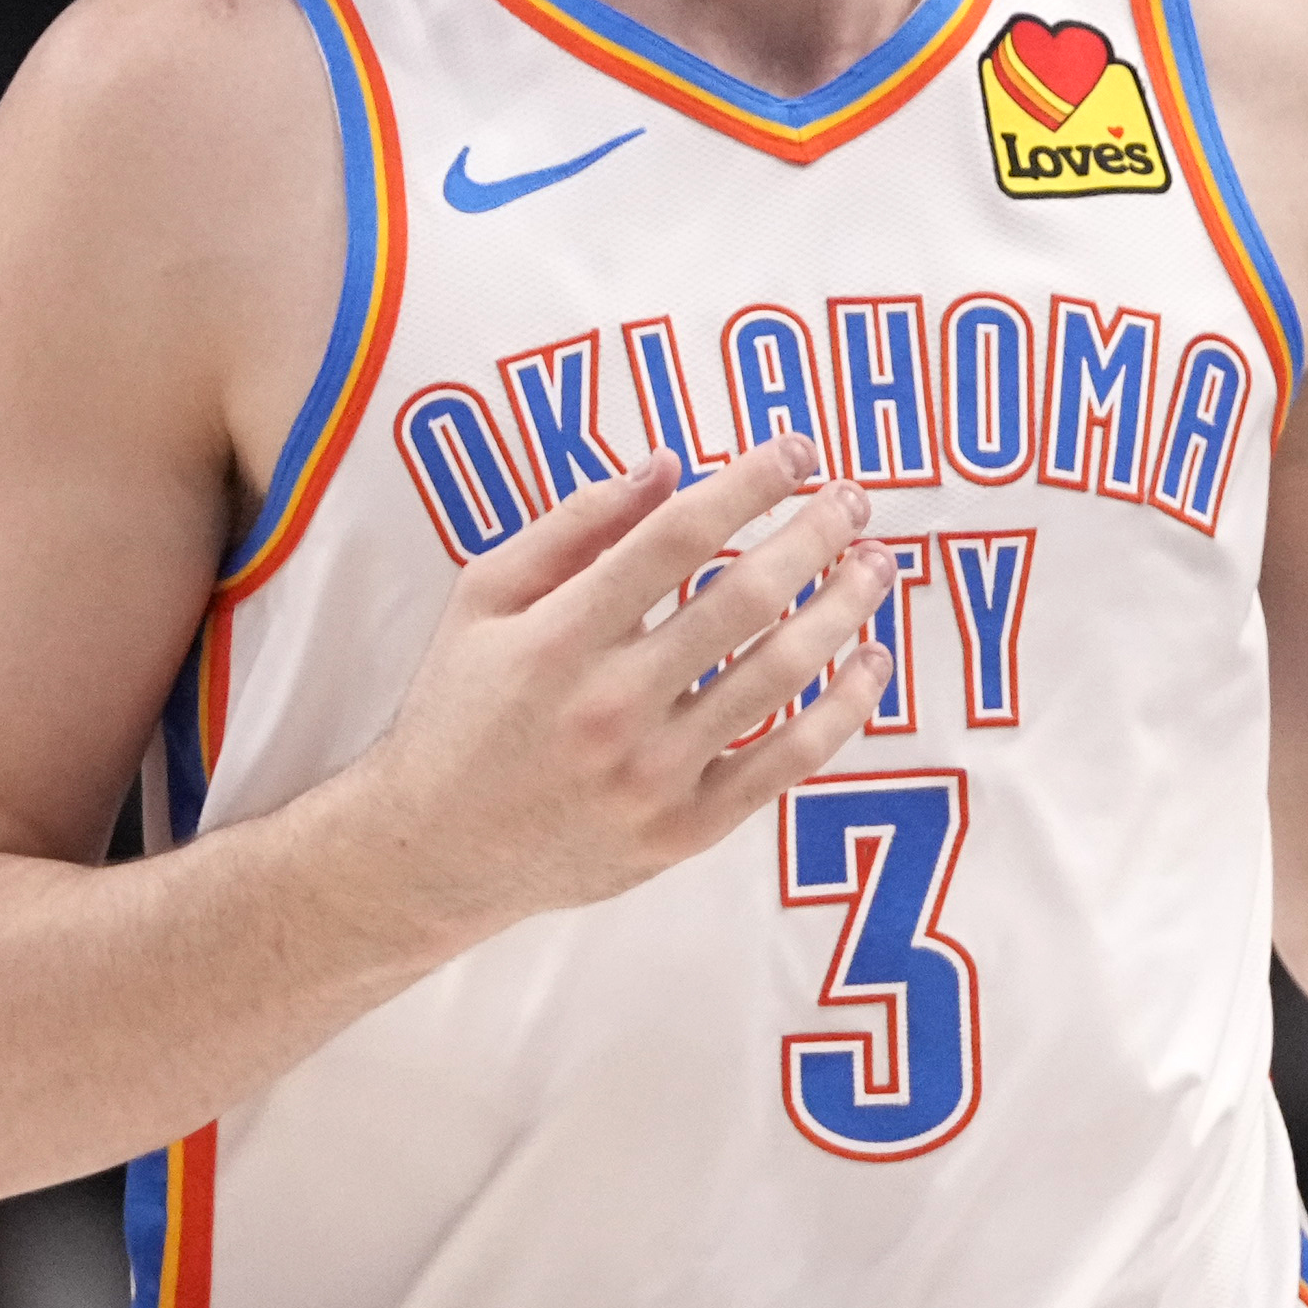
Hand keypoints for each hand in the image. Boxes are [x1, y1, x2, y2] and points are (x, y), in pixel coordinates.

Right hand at [350, 438, 902, 931]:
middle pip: (745, 598)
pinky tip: (870, 662)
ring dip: (844, 610)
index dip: (749, 483)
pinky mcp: (683, 830)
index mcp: (558, 636)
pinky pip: (788, 763)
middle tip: (854, 500)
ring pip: (780, 677)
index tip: (795, 452)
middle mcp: (610, 704)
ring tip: (876, 567)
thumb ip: (572, 526)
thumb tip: (666, 467)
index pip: (678, 536)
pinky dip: (843, 709)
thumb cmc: (457, 712)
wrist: (431, 854)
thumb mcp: (482, 598)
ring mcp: (653, 774)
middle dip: (815, 536)